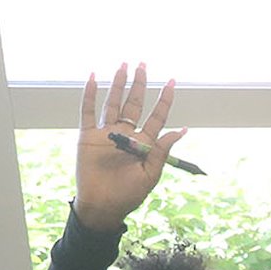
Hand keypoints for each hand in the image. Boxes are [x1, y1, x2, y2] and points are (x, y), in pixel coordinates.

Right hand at [73, 63, 180, 230]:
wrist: (103, 205)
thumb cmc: (129, 195)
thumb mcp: (151, 174)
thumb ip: (162, 150)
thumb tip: (181, 130)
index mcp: (144, 143)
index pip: (157, 116)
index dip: (164, 100)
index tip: (171, 82)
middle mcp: (126, 134)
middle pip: (134, 103)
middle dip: (139, 84)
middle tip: (142, 64)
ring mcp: (107, 133)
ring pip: (113, 102)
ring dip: (118, 84)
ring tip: (123, 65)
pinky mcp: (88, 135)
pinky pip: (88, 111)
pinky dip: (90, 94)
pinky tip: (94, 77)